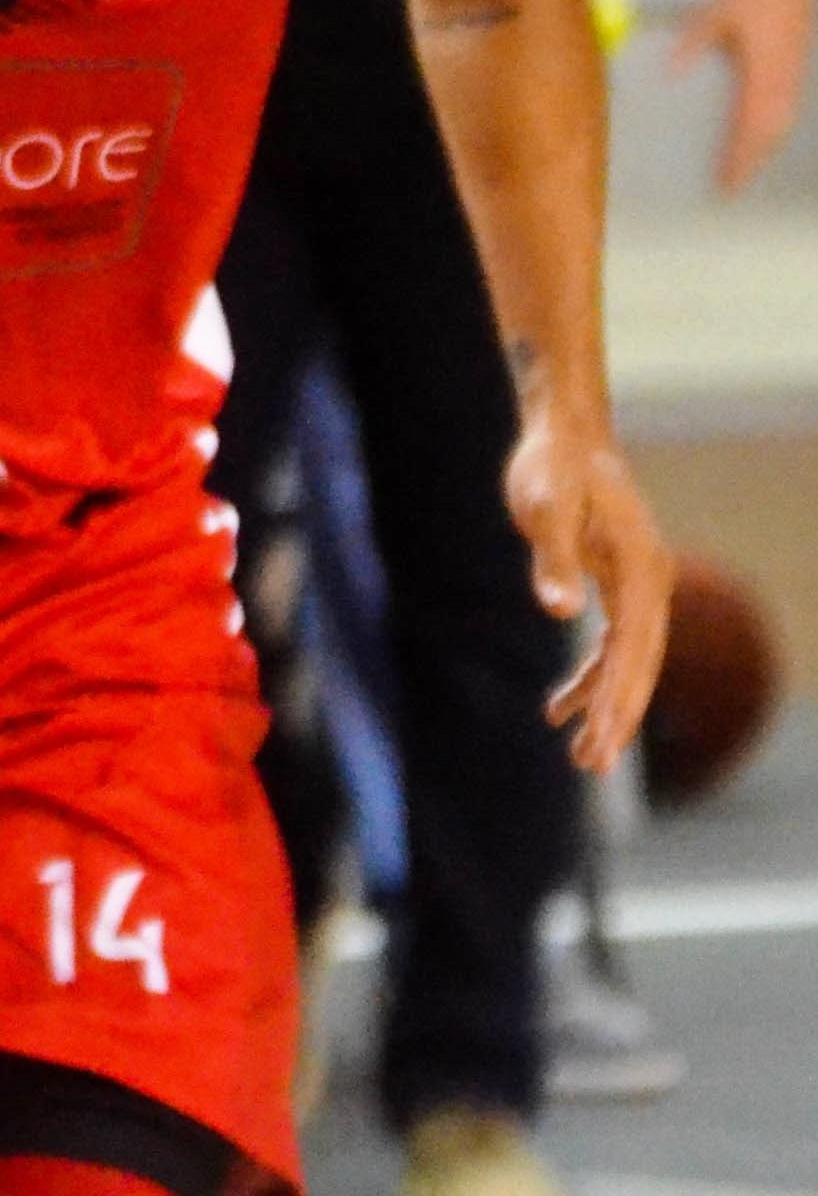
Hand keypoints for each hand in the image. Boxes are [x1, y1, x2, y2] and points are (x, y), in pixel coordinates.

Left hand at [504, 416, 673, 771]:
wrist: (564, 430)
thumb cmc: (553, 465)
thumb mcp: (546, 508)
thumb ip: (553, 560)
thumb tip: (559, 612)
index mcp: (641, 571)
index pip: (634, 652)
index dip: (618, 700)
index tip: (602, 744)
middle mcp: (649, 582)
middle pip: (639, 666)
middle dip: (618, 718)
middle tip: (592, 767)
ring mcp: (637, 584)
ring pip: (628, 660)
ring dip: (605, 705)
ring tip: (579, 753)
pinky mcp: (616, 581)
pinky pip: (613, 642)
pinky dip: (593, 675)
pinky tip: (564, 704)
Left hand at [669, 0, 811, 192]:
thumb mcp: (711, 17)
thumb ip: (690, 46)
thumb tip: (668, 74)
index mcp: (760, 71)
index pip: (749, 127)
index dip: (739, 158)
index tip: (725, 180)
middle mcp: (780, 78)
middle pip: (767, 134)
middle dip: (749, 163)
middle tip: (729, 187)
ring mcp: (791, 73)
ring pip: (781, 124)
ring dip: (764, 149)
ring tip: (743, 171)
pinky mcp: (795, 67)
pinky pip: (788, 108)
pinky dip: (775, 129)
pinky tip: (763, 139)